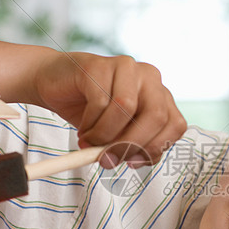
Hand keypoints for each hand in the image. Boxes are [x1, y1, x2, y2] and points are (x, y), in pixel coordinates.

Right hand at [33, 51, 187, 167]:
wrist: (53, 83)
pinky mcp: (100, 64)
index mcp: (160, 96)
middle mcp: (149, 77)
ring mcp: (126, 67)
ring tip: (88, 143)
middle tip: (107, 160)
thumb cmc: (89, 110)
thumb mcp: (117, 134)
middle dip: (130, 144)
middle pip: (156, 116)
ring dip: (105, 135)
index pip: (175, 125)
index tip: (131, 163)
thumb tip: (130, 160)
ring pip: (126, 108)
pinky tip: (83, 129)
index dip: (155, 148)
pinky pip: (100, 101)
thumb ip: (132, 145)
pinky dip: (90, 124)